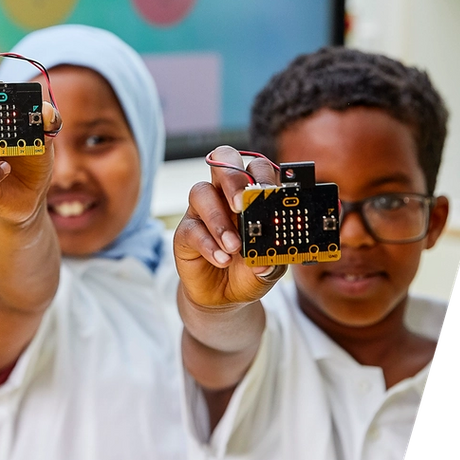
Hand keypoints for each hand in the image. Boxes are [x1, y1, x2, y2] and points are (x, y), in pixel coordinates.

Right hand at [173, 146, 283, 308]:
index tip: (269, 194)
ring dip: (218, 219)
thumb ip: (274, 253)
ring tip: (234, 246)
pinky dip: (209, 245)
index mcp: (250, 194)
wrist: (226, 298)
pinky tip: (222, 260)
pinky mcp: (185, 232)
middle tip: (241, 204)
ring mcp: (202, 211)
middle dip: (232, 179)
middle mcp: (224, 194)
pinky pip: (192, 229)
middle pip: (222, 162)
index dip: (262, 175)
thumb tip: (273, 247)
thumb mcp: (270, 263)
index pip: (255, 168)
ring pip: (201, 192)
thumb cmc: (249, 271)